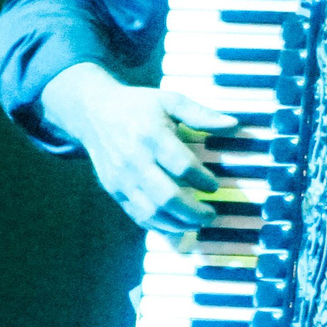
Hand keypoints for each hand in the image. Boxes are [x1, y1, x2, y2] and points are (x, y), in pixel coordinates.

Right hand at [39, 61, 237, 233]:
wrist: (92, 113)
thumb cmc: (137, 106)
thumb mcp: (170, 100)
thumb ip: (201, 115)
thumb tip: (233, 125)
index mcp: (152, 136)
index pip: (181, 165)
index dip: (202, 179)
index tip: (214, 186)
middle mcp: (135, 161)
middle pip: (166, 196)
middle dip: (193, 211)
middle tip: (211, 214)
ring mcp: (122, 179)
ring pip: (151, 212)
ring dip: (178, 223)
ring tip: (198, 223)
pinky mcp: (114, 190)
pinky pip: (137, 215)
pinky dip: (158, 225)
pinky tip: (177, 226)